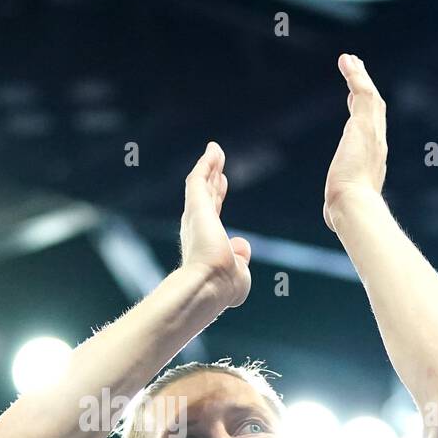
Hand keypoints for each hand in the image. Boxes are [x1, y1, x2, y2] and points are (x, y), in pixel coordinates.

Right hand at [180, 141, 251, 308]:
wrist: (209, 286)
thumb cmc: (223, 287)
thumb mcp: (239, 274)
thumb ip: (241, 260)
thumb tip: (242, 245)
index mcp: (206, 243)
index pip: (213, 214)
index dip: (218, 197)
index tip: (223, 183)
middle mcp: (197, 228)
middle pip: (207, 196)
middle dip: (212, 178)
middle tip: (217, 163)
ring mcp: (195, 216)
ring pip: (202, 184)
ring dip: (209, 166)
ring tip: (215, 150)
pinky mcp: (196, 206)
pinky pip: (199, 179)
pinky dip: (206, 163)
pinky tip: (213, 150)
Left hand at [324, 54, 387, 230]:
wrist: (353, 206)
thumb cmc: (346, 212)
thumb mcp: (342, 205)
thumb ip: (338, 207)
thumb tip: (332, 220)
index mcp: (373, 160)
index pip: (369, 130)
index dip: (362, 113)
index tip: (353, 102)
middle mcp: (377, 143)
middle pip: (374, 108)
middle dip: (365, 89)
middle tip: (357, 72)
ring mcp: (372, 132)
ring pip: (369, 96)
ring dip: (360, 77)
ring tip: (350, 60)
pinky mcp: (363, 125)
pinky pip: (361, 92)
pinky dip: (355, 75)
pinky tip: (346, 61)